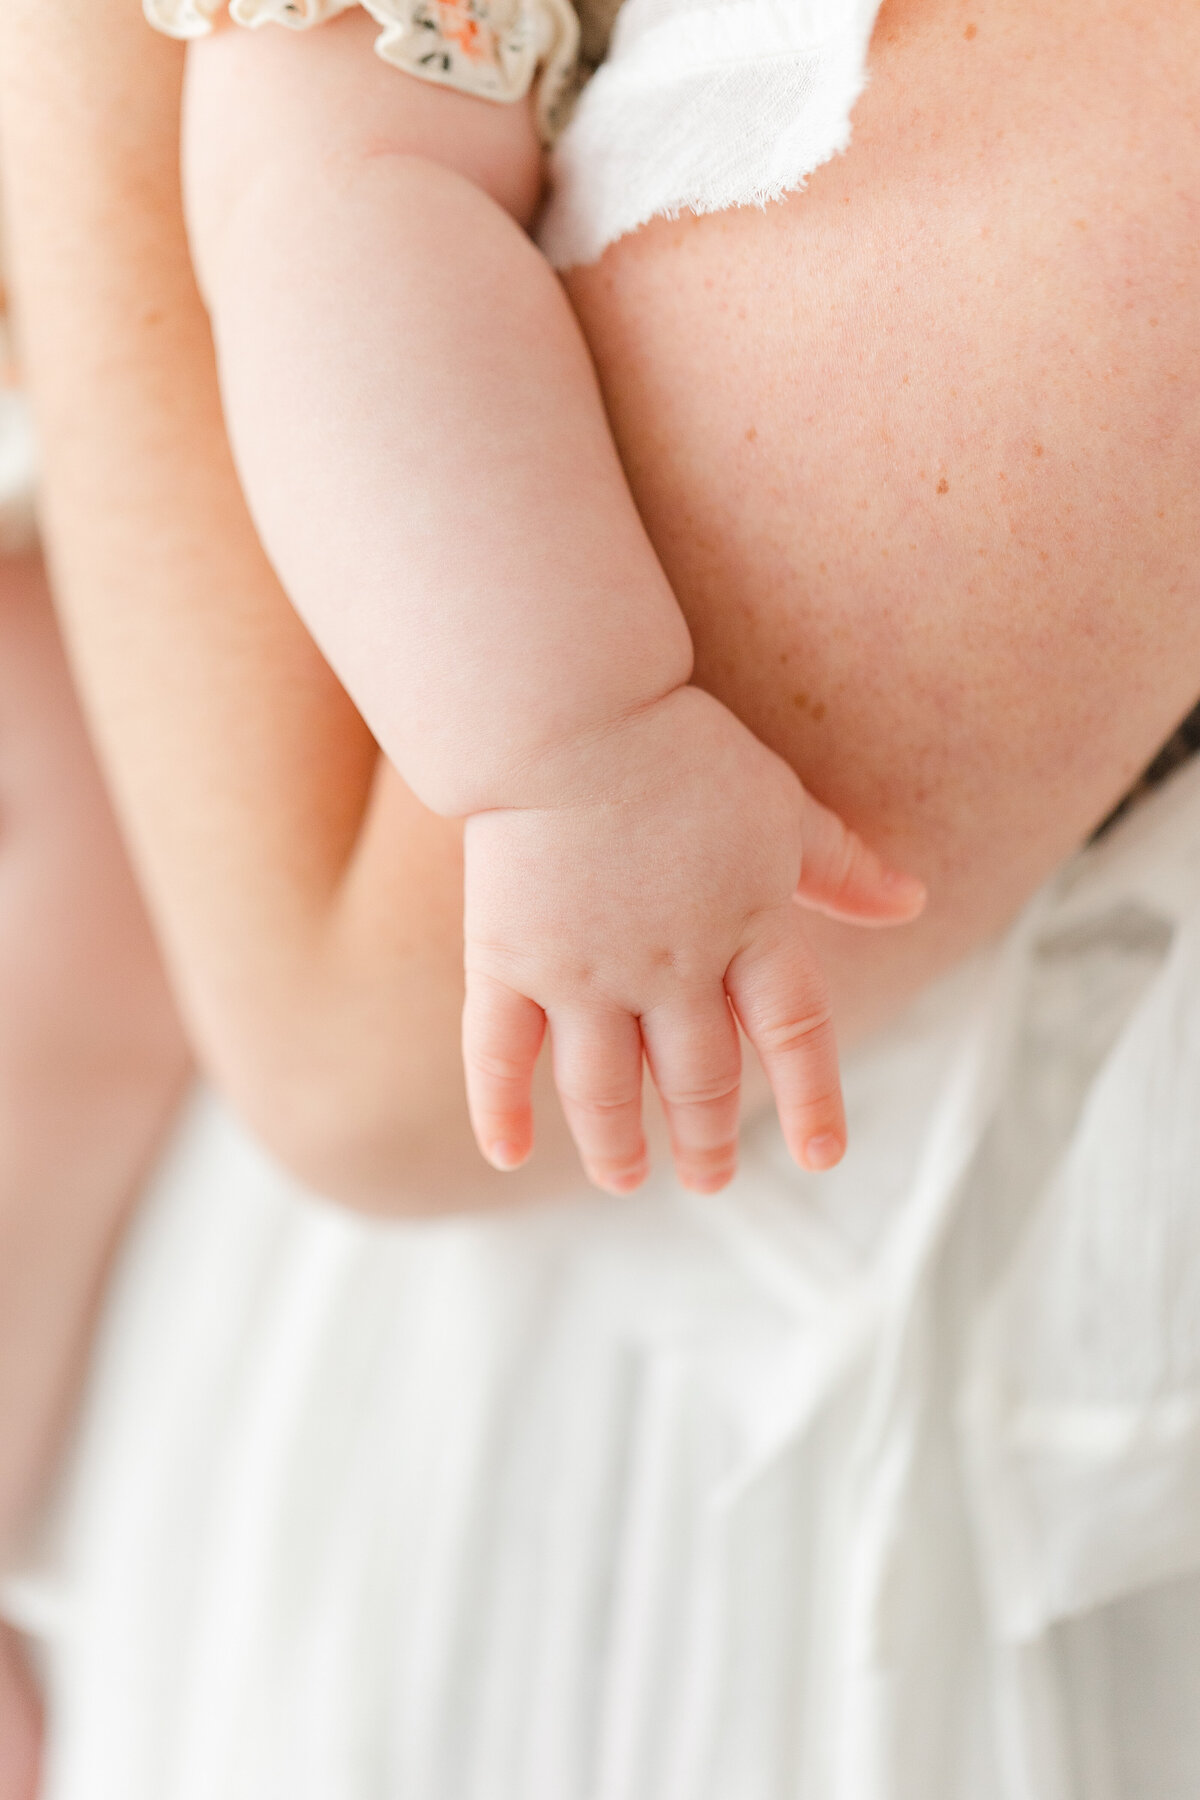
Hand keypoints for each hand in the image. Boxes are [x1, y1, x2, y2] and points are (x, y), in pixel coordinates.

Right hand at [462, 686, 924, 1193]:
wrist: (569, 716)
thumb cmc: (681, 750)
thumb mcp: (783, 807)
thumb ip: (843, 868)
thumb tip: (915, 901)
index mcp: (745, 932)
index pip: (792, 1033)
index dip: (811, 1097)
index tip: (821, 1154)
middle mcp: (670, 972)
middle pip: (696, 1079)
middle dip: (705, 1139)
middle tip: (707, 1178)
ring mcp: (584, 976)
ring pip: (603, 1090)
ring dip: (617, 1147)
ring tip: (625, 1179)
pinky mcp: (508, 962)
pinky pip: (499, 1056)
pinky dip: (499, 1110)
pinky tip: (506, 1154)